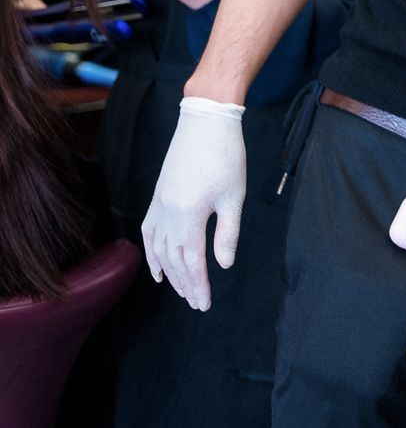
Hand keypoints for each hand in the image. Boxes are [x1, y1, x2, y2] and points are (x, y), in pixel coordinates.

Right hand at [141, 97, 246, 310]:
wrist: (205, 123)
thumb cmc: (226, 157)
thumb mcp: (234, 196)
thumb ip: (227, 233)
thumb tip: (224, 265)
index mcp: (189, 215)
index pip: (192, 261)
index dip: (198, 285)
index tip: (204, 303)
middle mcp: (167, 214)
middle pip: (174, 260)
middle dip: (185, 284)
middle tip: (197, 304)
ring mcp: (158, 206)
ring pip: (159, 249)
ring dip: (170, 273)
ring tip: (181, 291)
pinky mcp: (157, 198)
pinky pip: (149, 233)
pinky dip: (151, 254)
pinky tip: (157, 269)